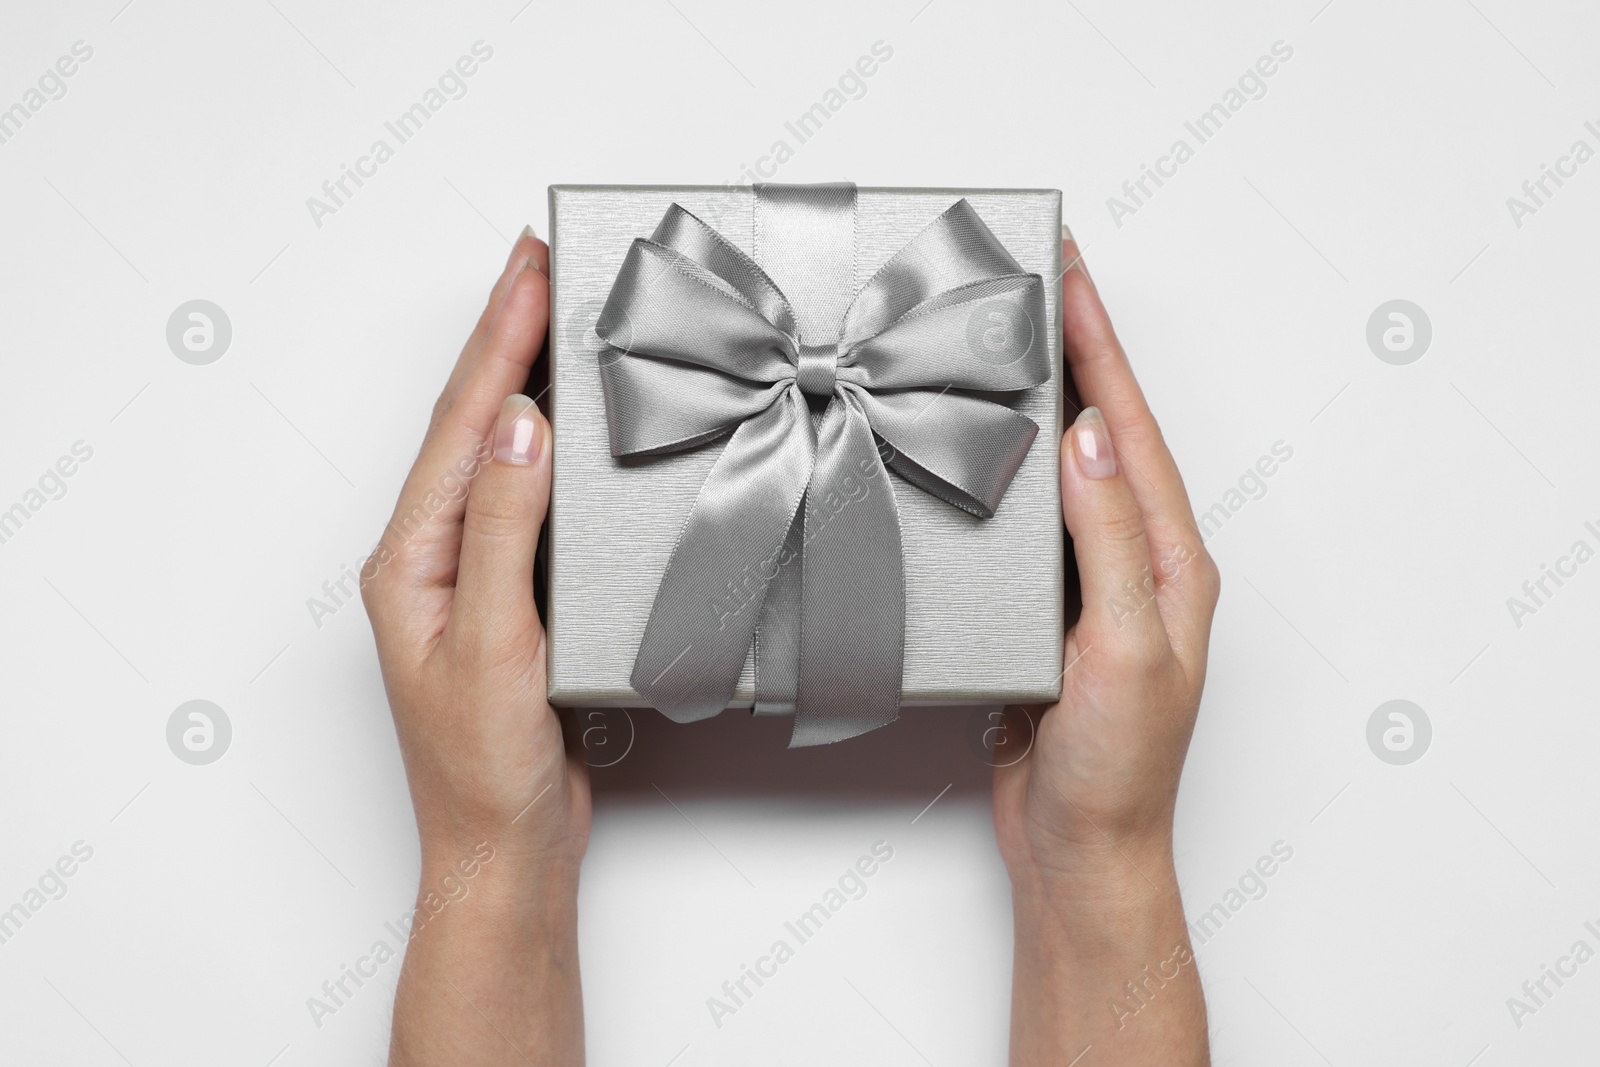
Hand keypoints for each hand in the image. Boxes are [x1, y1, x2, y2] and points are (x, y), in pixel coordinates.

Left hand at [362, 228, 587, 1064]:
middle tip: (541, 261)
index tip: (530, 269)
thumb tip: (519, 430)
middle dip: (506, 336)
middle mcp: (434, 557)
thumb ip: (503, 534)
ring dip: (527, 377)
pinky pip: (533, 499)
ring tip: (557, 314)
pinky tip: (578, 423)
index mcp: (411, 559)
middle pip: (473, 423)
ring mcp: (473, 575)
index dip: (498, 340)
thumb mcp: (490, 646)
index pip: (462, 426)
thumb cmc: (484, 772)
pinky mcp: (514, 597)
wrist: (505, 852)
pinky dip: (556, 445)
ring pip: (502, 453)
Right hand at [994, 235, 1218, 1064]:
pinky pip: (1023, 522)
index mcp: (1169, 560)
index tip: (1067, 277)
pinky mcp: (1044, 614)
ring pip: (1058, 471)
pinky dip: (997, 473)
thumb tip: (1092, 437)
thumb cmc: (1119, 768)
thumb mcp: (1125, 646)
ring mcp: (1088, 586)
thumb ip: (1109, 540)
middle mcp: (1134, 562)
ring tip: (997, 342)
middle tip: (1032, 283)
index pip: (1131, 428)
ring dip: (1032, 403)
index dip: (1099, 347)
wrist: (1080, 851)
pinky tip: (969, 453)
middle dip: (1071, 351)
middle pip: (1102, 432)